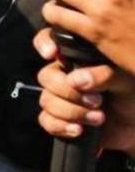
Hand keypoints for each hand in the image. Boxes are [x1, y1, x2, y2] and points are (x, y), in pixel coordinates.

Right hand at [34, 27, 134, 153]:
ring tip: (98, 118)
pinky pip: (46, 120)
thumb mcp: (127, 81)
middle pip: (46, 76)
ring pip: (46, 100)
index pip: (52, 41)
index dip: (45, 44)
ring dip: (72, 112)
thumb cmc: (134, 97)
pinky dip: (61, 126)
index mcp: (80, 58)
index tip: (52, 54)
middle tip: (96, 100)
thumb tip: (76, 79)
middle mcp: (66, 75)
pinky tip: (79, 130)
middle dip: (68, 92)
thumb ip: (105, 75)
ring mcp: (60, 97)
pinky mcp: (58, 119)